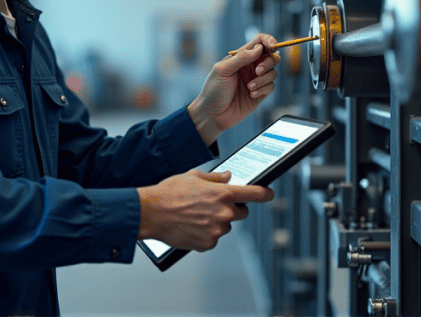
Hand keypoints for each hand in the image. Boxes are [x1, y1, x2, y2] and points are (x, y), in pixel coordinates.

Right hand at [137, 169, 274, 250]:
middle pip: (242, 213)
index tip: (268, 193)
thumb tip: (228, 176)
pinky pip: (213, 238)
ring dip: (216, 222)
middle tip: (213, 205)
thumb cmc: (170, 193)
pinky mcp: (208, 244)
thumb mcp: (193, 176)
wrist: (151, 213)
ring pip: (225, 226)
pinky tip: (191, 226)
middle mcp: (224, 213)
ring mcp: (217, 231)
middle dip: (232, 208)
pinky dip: (206, 234)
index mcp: (223, 194)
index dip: (265, 193)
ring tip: (195, 215)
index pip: (255, 194)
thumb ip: (215, 178)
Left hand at [188, 33, 279, 144]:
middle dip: (268, 62)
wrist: (212, 114)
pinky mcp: (260, 94)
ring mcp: (256, 80)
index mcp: (241, 57)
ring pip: (273, 72)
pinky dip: (263, 89)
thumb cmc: (213, 90)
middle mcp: (250, 67)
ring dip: (263, 79)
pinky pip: (271, 87)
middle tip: (257, 71)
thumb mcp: (223, 70)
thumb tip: (259, 48)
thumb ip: (241, 58)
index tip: (272, 47)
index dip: (269, 41)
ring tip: (249, 87)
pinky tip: (251, 95)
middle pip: (271, 56)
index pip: (259, 42)